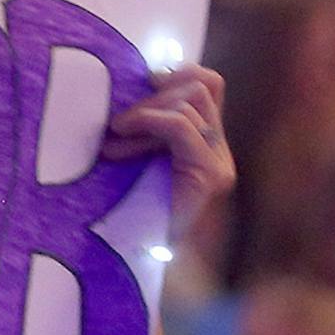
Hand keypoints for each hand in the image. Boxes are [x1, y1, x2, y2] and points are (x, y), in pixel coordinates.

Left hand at [101, 63, 233, 239]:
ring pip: (192, 100)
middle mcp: (220, 152)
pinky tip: (121, 135)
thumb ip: (144, 126)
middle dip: (153, 96)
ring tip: (115, 138)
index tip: (139, 88)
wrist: (133, 260)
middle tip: (117, 125)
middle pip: (201, 86)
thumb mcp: (134, 155)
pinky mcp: (209, 176)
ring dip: (145, 112)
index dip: (173, 73)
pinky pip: (180, 125)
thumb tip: (131, 82)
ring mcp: (219, 164)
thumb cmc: (125, 211)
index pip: (209, 83)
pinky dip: (147, 121)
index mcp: (206, 144)